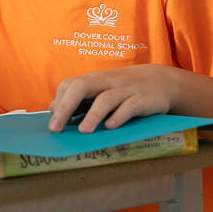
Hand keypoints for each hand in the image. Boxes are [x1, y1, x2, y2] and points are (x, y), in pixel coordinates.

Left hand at [47, 64, 178, 133]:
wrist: (160, 82)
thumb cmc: (123, 89)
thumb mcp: (100, 89)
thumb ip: (78, 99)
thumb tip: (52, 109)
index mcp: (94, 79)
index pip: (70, 84)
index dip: (59, 101)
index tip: (52, 120)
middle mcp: (107, 82)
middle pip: (82, 87)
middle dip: (66, 106)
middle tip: (56, 128)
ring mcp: (125, 90)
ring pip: (105, 99)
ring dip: (93, 115)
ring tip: (83, 131)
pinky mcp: (142, 100)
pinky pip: (129, 106)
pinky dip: (119, 116)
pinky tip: (110, 128)